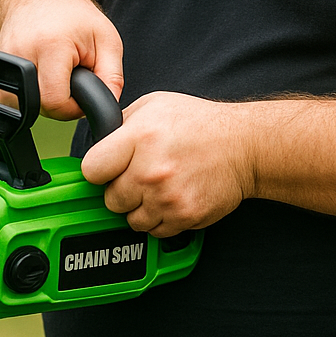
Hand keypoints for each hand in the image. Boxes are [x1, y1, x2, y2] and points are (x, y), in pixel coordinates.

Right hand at [0, 0, 123, 119]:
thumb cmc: (76, 16)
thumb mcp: (107, 41)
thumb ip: (112, 77)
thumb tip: (109, 107)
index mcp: (51, 46)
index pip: (55, 101)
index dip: (73, 107)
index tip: (83, 91)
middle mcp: (21, 53)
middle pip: (39, 107)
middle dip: (60, 103)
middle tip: (72, 80)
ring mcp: (5, 59)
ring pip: (24, 105)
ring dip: (44, 100)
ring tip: (57, 75)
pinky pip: (13, 97)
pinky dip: (31, 94)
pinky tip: (42, 74)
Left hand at [80, 92, 255, 235]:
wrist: (243, 145)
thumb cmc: (199, 123)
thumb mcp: (155, 105)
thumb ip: (122, 124)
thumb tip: (100, 141)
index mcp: (139, 137)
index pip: (92, 169)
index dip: (99, 169)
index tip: (108, 168)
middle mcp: (150, 170)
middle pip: (110, 199)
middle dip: (121, 189)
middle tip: (139, 176)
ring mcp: (167, 197)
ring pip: (131, 220)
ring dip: (141, 207)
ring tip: (158, 187)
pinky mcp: (184, 217)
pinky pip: (155, 231)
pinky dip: (161, 218)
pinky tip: (172, 197)